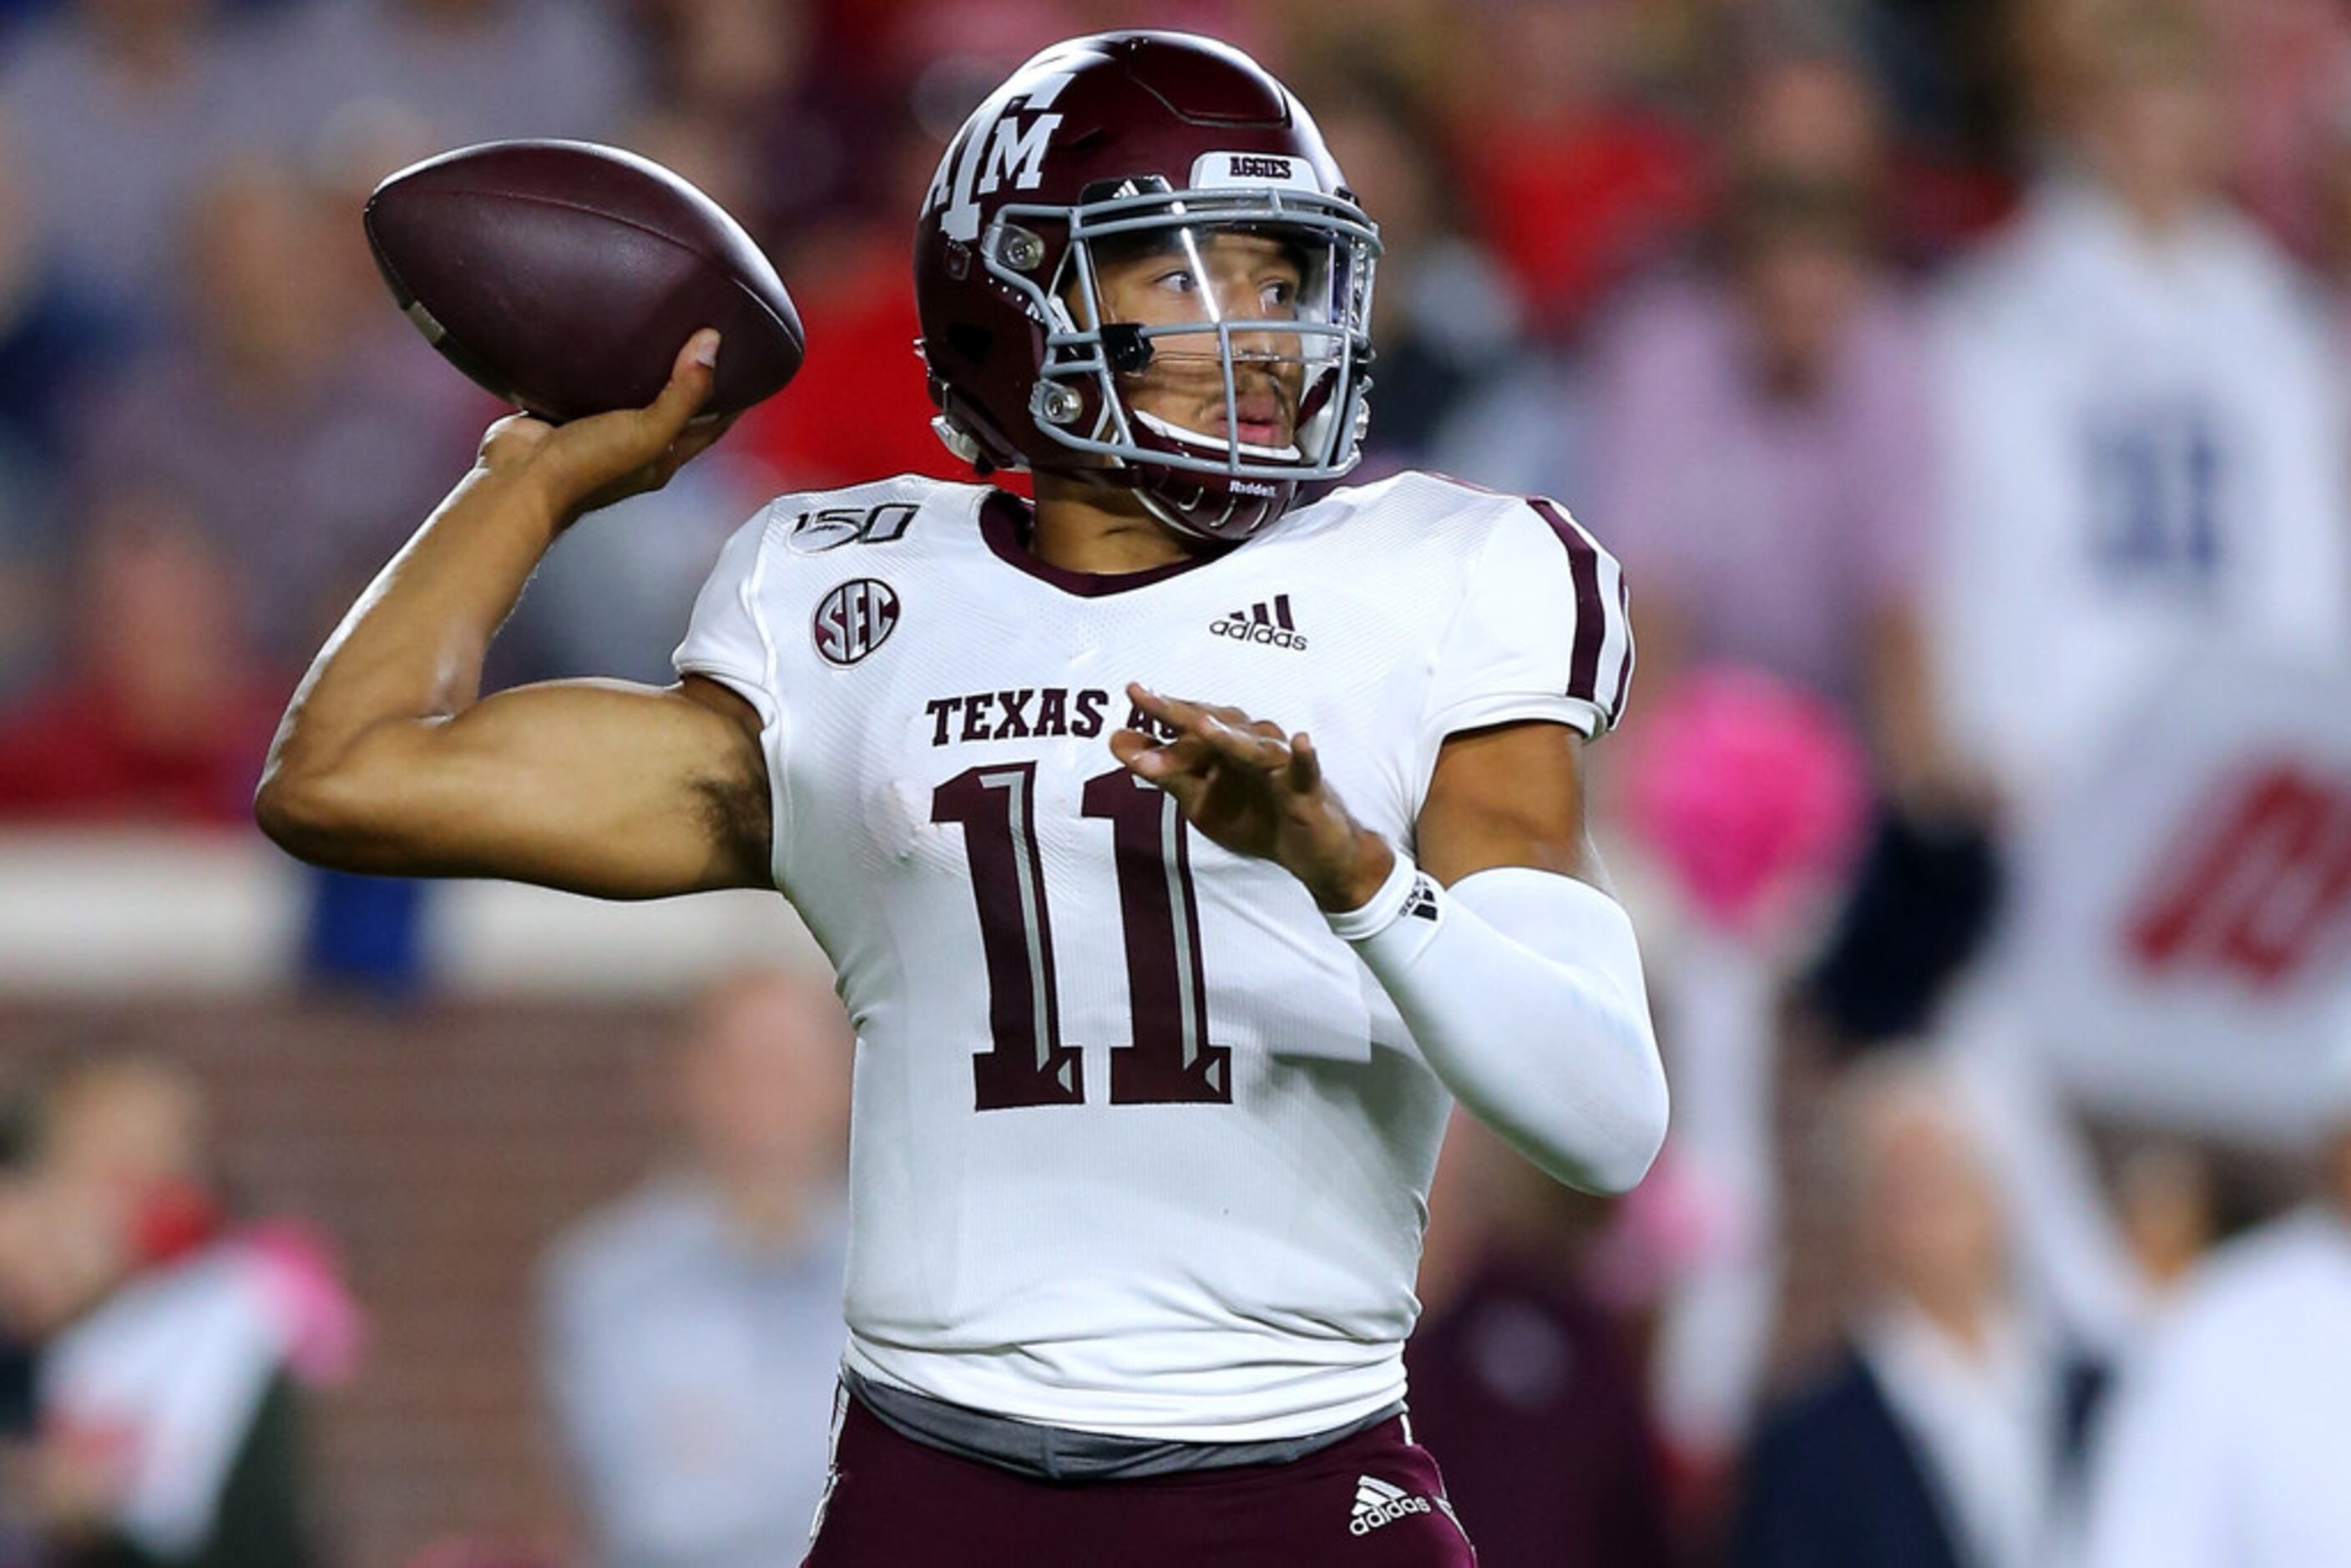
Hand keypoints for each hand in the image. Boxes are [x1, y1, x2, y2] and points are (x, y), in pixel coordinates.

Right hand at [478, 329, 738, 524]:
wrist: (519, 479)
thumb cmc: (584, 471)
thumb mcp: (649, 430)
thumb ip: (683, 392)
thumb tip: (710, 347)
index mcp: (663, 456)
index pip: (710, 426)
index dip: (731, 400)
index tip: (746, 369)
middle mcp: (634, 445)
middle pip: (674, 408)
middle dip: (688, 379)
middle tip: (699, 340)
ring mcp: (599, 430)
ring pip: (631, 395)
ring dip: (643, 370)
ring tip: (653, 332)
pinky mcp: (565, 413)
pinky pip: (589, 385)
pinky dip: (598, 367)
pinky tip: (597, 342)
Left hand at [1110, 684, 1393, 910]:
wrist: (1310, 853)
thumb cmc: (1256, 815)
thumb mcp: (1198, 798)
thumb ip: (1161, 769)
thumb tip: (1116, 739)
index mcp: (1224, 744)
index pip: (1188, 723)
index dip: (1160, 709)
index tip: (1131, 692)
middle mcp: (1252, 743)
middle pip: (1215, 725)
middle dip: (1180, 715)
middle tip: (1145, 698)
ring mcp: (1281, 764)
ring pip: (1252, 747)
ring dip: (1228, 737)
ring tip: (1202, 725)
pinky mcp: (1307, 789)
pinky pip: (1306, 770)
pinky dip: (1305, 756)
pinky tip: (1302, 742)